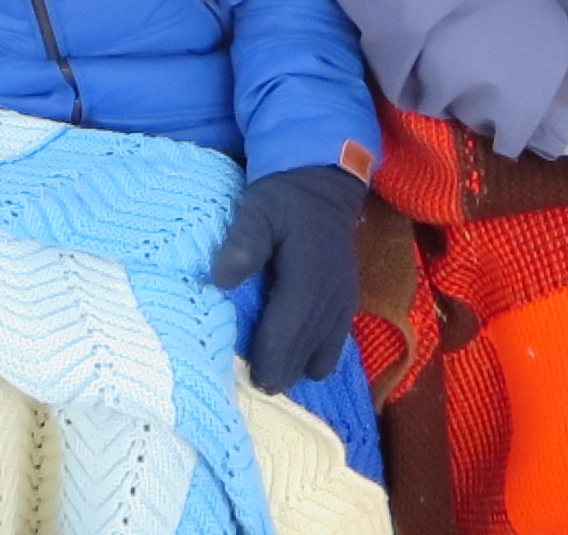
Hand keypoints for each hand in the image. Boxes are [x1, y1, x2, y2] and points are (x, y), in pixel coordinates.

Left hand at [211, 164, 367, 393]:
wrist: (323, 187)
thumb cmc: (284, 200)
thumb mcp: (258, 209)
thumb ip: (242, 243)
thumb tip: (220, 281)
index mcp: (309, 280)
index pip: (287, 336)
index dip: (267, 363)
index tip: (247, 379)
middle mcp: (331, 300)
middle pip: (304, 356)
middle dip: (278, 373)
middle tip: (250, 378)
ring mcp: (344, 306)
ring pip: (321, 359)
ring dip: (295, 367)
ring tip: (268, 365)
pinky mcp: (347, 307)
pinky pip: (334, 349)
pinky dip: (312, 358)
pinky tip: (290, 353)